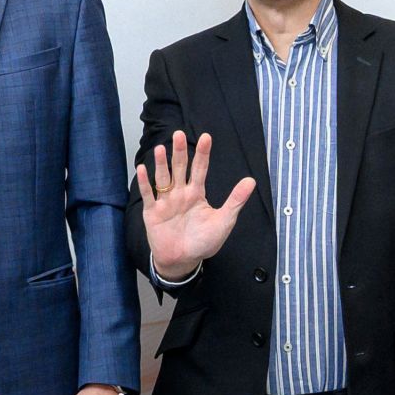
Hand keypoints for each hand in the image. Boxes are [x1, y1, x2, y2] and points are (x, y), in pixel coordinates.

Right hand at [135, 131, 256, 281]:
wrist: (183, 261)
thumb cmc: (203, 242)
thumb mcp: (224, 221)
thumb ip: (235, 200)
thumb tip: (251, 180)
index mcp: (196, 194)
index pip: (200, 169)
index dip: (203, 154)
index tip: (207, 137)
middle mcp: (180, 194)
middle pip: (179, 169)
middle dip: (179, 152)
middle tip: (179, 134)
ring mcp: (165, 202)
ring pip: (163, 178)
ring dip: (161, 164)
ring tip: (160, 148)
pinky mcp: (152, 212)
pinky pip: (148, 195)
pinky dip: (145, 183)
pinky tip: (142, 169)